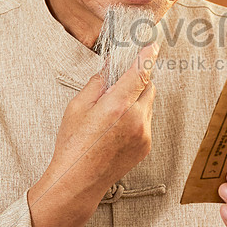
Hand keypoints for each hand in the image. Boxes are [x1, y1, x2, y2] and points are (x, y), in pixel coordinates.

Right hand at [47, 42, 157, 192]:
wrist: (79, 181)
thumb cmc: (73, 145)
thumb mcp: (77, 107)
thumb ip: (98, 83)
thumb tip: (111, 66)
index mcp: (117, 106)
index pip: (140, 72)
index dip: (148, 56)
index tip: (153, 45)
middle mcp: (136, 119)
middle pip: (148, 87)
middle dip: (137, 81)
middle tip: (118, 86)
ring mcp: (144, 134)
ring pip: (148, 105)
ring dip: (136, 101)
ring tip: (112, 115)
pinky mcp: (147, 146)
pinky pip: (146, 122)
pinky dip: (136, 118)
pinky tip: (116, 129)